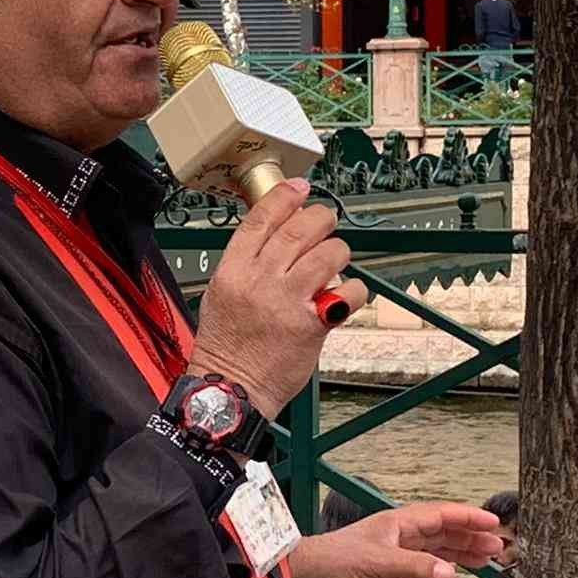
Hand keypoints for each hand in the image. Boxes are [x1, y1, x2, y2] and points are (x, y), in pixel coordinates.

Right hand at [187, 178, 368, 419]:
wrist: (229, 390)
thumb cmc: (225, 347)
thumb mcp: (221, 295)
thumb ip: (247, 266)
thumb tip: (277, 241)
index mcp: (233, 271)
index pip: (260, 219)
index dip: (284, 197)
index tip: (299, 187)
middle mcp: (259, 281)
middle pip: (299, 230)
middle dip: (320, 219)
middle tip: (326, 222)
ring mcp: (286, 302)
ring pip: (327, 254)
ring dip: (339, 251)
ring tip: (336, 258)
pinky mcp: (311, 325)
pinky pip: (347, 293)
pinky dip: (355, 290)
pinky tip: (348, 296)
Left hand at [288, 502, 502, 577]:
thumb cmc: (334, 560)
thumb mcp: (378, 563)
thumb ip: (416, 569)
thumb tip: (452, 577)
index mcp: (398, 523)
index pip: (441, 516)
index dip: (468, 518)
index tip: (493, 524)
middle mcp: (400, 536)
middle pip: (443, 534)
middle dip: (471, 539)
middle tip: (498, 548)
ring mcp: (395, 555)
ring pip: (436, 553)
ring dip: (460, 557)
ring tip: (486, 563)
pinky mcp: (389, 574)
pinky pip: (424, 573)